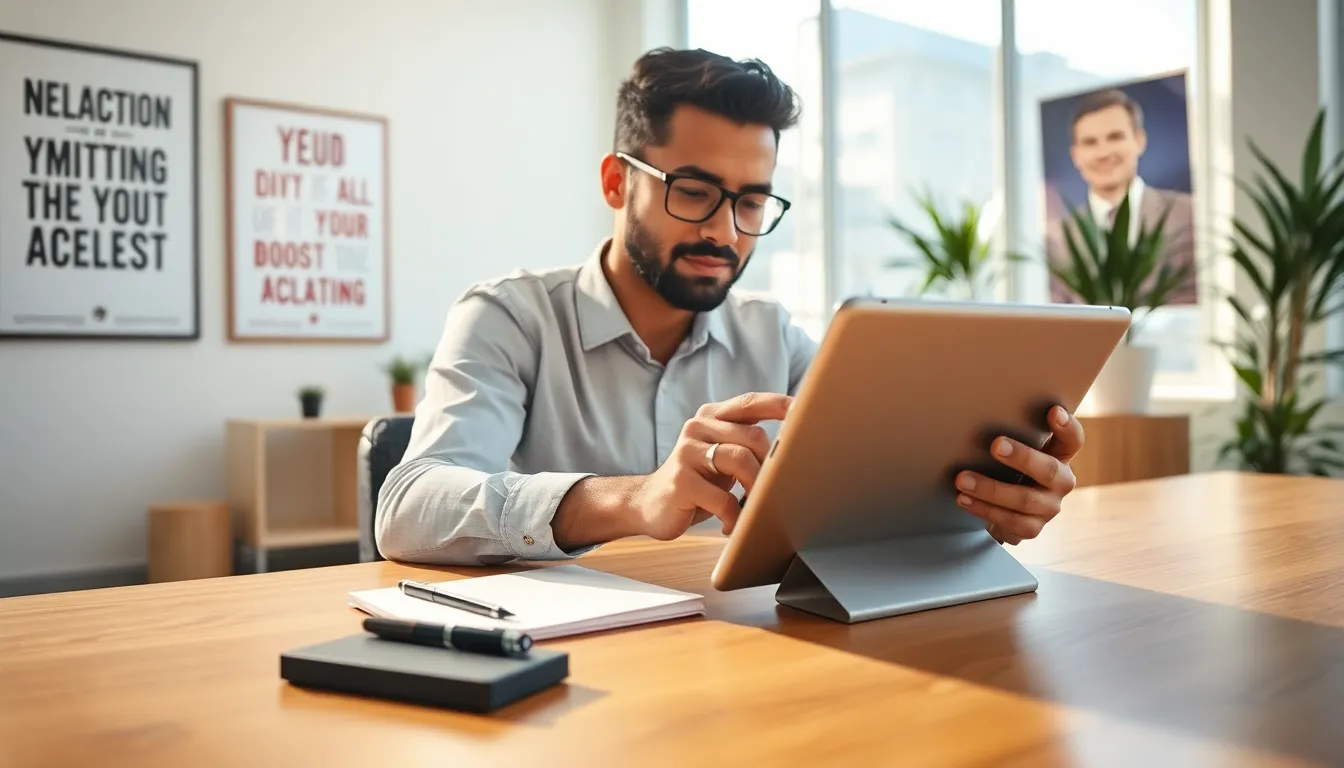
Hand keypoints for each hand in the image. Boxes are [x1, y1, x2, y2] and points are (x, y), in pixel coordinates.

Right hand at [631, 392, 790, 539]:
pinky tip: (731, 525)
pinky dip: (734, 515)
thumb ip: (745, 442)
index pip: (749, 403)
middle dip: (770, 464)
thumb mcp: (720, 455)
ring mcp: (687, 453)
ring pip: (740, 460)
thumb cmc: (697, 480)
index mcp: (711, 416)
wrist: (649, 504)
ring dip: (756, 489)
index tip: (804, 412)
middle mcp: (697, 427)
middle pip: (753, 436)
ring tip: (755, 507)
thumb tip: (793, 445)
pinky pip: (722, 497)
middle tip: (774, 489)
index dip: (778, 405)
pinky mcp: (681, 481)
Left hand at [954, 405, 1083, 544]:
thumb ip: (1010, 436)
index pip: (1072, 440)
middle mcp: (1061, 482)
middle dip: (1023, 458)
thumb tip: (973, 417)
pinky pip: (1011, 521)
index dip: (1067, 427)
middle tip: (996, 445)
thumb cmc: (1006, 469)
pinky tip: (964, 500)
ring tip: (962, 479)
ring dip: (990, 489)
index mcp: (1059, 456)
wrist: (1001, 510)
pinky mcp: (1033, 528)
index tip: (1054, 411)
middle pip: (1050, 471)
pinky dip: (984, 509)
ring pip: (1025, 500)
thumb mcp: (1012, 452)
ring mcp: (1049, 507)